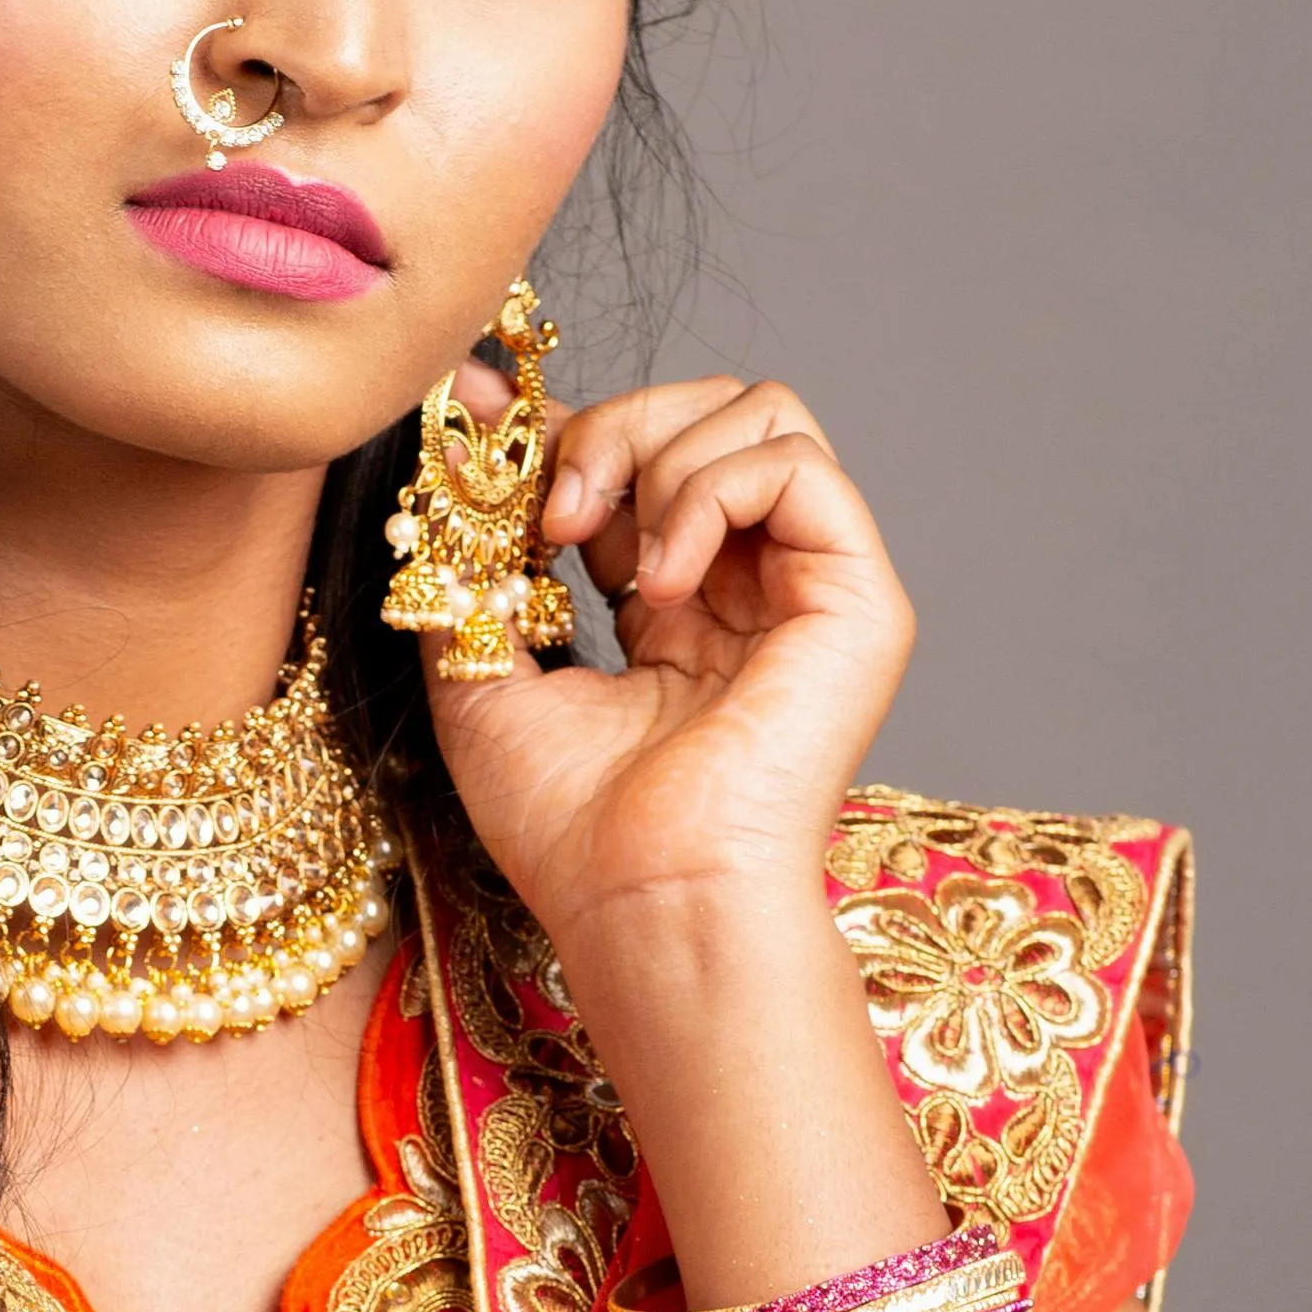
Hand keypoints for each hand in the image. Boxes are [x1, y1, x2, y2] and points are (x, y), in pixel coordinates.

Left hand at [425, 366, 914, 972]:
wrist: (644, 901)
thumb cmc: (573, 828)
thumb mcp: (482, 677)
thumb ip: (470, 572)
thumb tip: (451, 465)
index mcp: (678, 606)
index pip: (643, 459)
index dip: (570, 425)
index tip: (483, 421)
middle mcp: (752, 588)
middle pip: (712, 410)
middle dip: (616, 427)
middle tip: (556, 515)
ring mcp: (811, 590)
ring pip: (763, 415)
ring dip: (659, 454)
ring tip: (605, 552)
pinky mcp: (859, 601)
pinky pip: (796, 464)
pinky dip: (711, 492)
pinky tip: (664, 585)